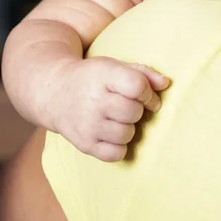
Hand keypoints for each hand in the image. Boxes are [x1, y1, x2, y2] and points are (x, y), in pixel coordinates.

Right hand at [50, 58, 169, 161]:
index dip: (147, 92)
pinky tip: (111, 134)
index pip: (137, 86)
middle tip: (125, 106)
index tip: (142, 94)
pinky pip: (116, 154)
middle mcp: (93, 101)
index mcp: (103, 76)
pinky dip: (118, 146)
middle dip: (136, 109)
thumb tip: (166, 84)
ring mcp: (88, 125)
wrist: (54, 93)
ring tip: (116, 119)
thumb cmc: (92, 79)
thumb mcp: (114, 66)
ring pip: (127, 134)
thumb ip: (143, 73)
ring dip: (128, 128)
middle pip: (134, 112)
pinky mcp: (85, 145)